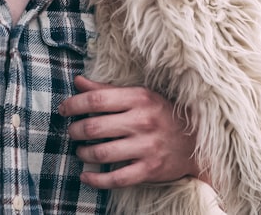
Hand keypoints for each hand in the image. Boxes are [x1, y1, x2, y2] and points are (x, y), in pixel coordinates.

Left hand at [58, 76, 202, 188]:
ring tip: (80, 150)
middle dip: (75, 130)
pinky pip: (115, 178)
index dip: (74, 104)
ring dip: (83, 152)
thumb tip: (78, 81)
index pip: (96, 99)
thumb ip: (107, 90)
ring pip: (101, 153)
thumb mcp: (140, 95)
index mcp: (139, 98)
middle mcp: (142, 122)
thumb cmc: (162, 114)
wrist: (197, 141)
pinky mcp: (150, 170)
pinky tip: (85, 175)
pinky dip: (95, 179)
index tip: (63, 109)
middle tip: (71, 132)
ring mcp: (147, 147)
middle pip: (94, 127)